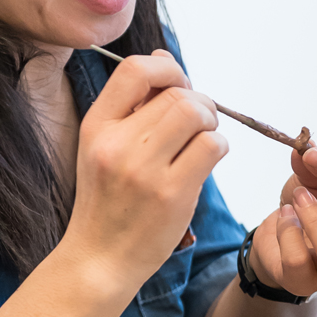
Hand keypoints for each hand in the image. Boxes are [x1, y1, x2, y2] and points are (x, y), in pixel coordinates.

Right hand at [65, 50, 227, 287]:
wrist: (99, 259)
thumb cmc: (110, 199)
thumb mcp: (106, 146)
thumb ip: (134, 104)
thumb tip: (165, 57)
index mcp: (97, 126)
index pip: (135, 70)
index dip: (168, 69)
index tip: (178, 87)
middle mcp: (116, 144)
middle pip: (177, 93)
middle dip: (199, 102)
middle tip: (199, 123)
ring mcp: (144, 170)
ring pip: (197, 114)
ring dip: (211, 123)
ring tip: (201, 141)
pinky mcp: (171, 193)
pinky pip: (212, 146)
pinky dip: (219, 147)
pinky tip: (206, 161)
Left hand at [248, 147, 316, 296]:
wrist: (279, 240)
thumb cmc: (308, 210)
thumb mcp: (312, 181)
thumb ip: (313, 165)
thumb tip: (307, 147)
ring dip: (315, 220)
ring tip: (299, 196)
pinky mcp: (304, 283)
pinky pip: (297, 260)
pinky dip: (288, 231)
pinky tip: (285, 215)